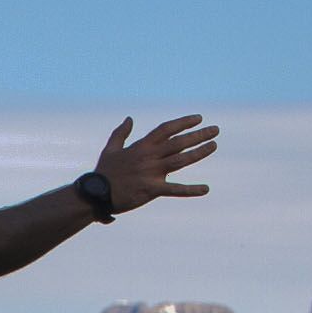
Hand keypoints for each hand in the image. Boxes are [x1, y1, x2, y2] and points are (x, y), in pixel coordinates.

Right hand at [96, 113, 218, 208]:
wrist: (96, 194)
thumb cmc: (103, 172)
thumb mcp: (111, 149)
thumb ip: (121, 133)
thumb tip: (129, 119)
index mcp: (141, 146)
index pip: (167, 129)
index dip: (183, 122)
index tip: (199, 119)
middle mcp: (149, 157)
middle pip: (179, 142)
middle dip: (198, 135)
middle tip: (215, 130)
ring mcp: (151, 173)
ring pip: (181, 160)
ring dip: (199, 152)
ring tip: (213, 146)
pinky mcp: (152, 190)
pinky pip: (175, 189)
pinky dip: (191, 190)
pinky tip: (205, 189)